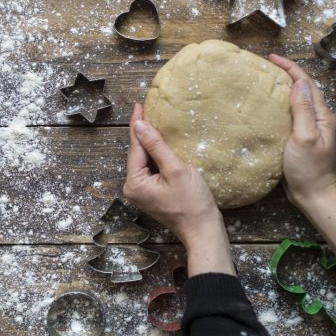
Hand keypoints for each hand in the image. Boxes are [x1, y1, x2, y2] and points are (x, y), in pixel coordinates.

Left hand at [123, 104, 233, 275]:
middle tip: (145, 109)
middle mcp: (132, 188)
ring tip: (152, 121)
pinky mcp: (150, 194)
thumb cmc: (193, 202)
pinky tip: (159, 142)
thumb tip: (139, 126)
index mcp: (134, 183)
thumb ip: (156, 146)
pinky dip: (154, 155)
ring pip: (143, 161)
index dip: (138, 125)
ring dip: (149, 143)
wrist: (203, 230)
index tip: (138, 105)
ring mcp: (140, 193)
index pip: (135, 147)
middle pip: (137, 154)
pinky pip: (149, 169)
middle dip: (142, 133)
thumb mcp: (176, 169)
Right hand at [267, 54, 335, 208]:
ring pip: (297, 101)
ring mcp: (311, 129)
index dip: (290, 68)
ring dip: (283, 89)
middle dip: (287, 74)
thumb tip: (298, 82)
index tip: (271, 58)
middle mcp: (318, 119)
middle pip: (303, 89)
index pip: (306, 83)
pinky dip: (280, 105)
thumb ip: (302, 110)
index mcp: (321, 115)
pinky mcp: (301, 139)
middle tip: (265, 67)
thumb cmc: (310, 169)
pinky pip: (291, 115)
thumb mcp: (305, 137)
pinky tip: (268, 108)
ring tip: (264, 82)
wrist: (314, 196)